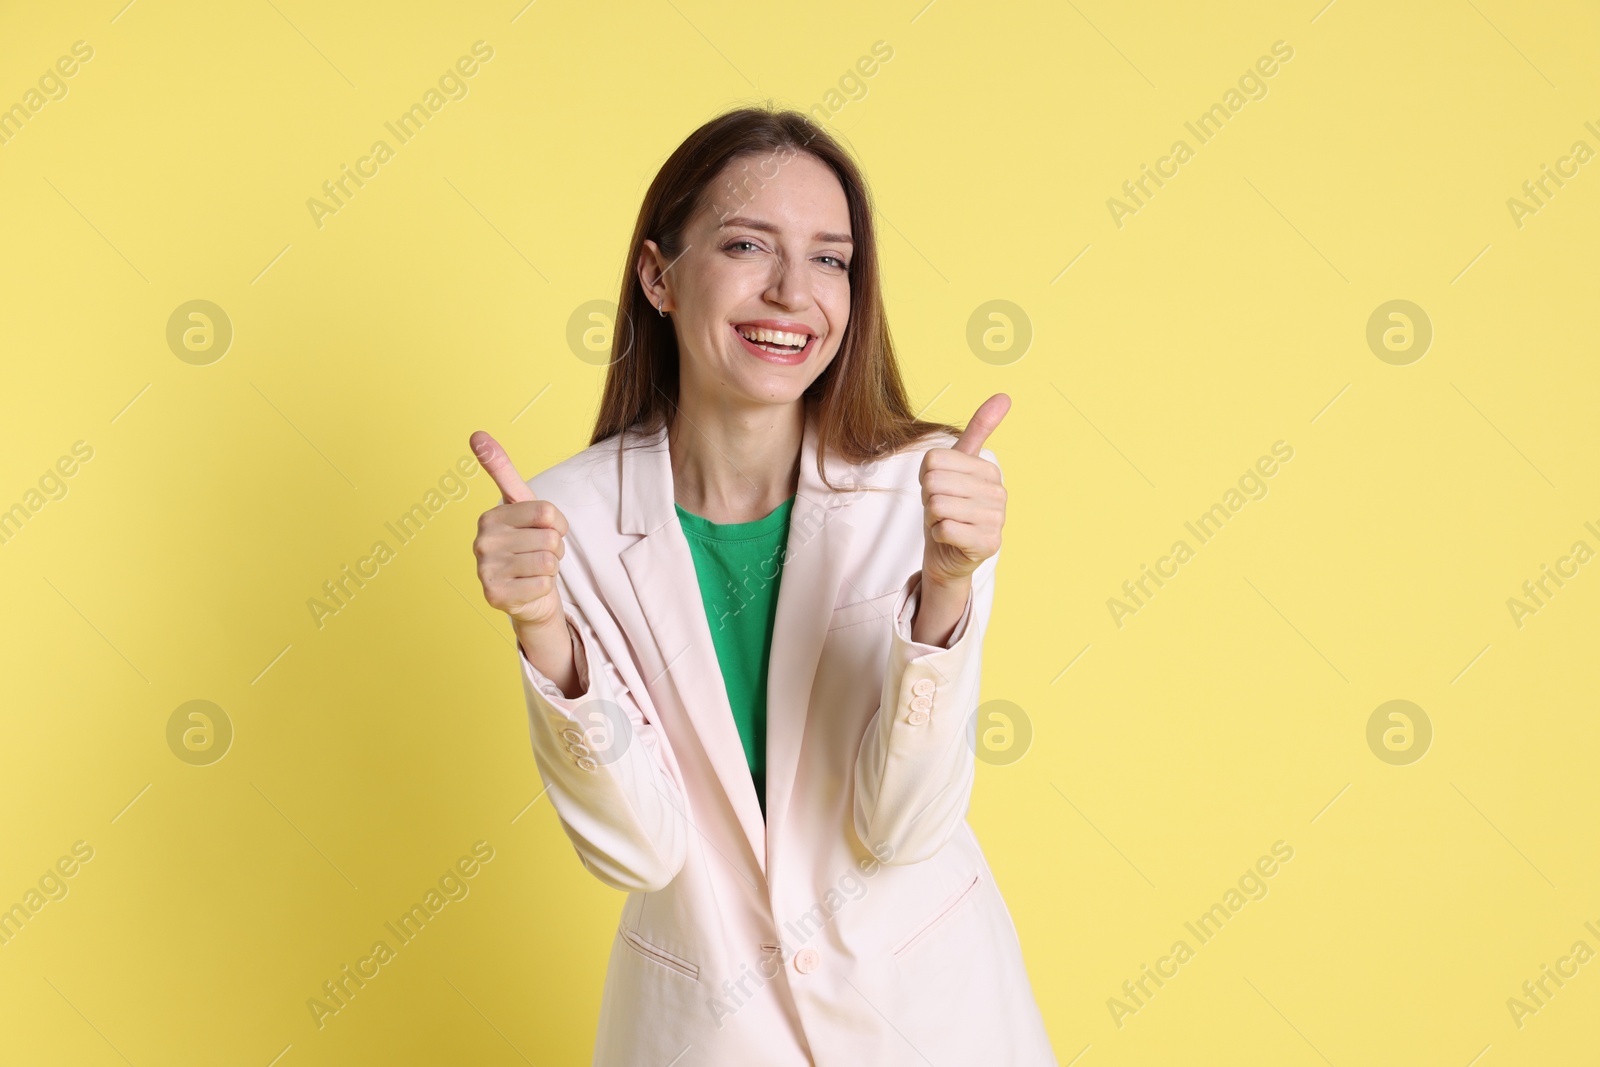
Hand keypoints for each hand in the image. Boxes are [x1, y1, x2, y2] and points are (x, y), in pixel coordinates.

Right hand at [469, 430, 569, 631]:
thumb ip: (501, 469)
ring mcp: (485, 571)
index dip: (558, 524)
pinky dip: (544, 587)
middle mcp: (481, 543)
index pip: (546, 512)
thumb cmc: (527, 544)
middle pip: (550, 538)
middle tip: (538, 554)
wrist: (528, 592)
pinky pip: (543, 585)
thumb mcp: (519, 503)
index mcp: (489, 517)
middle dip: (555, 548)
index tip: (545, 529)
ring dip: (550, 568)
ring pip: (548, 561)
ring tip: (535, 570)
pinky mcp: (496, 597)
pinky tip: (530, 587)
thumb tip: (476, 433)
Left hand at [919, 394, 1008, 589]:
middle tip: (941, 510)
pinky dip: (938, 536)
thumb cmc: (948, 509)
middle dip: (928, 500)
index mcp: (988, 469)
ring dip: (933, 518)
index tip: (939, 489)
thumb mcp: (955, 467)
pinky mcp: (988, 543)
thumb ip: (978, 431)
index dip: (925, 477)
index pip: (933, 460)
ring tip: (946, 523)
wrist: (948, 553)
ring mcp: (996, 519)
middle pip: (934, 483)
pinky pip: (944, 529)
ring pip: (938, 506)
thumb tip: (1005, 396)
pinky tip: (950, 539)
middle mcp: (998, 492)